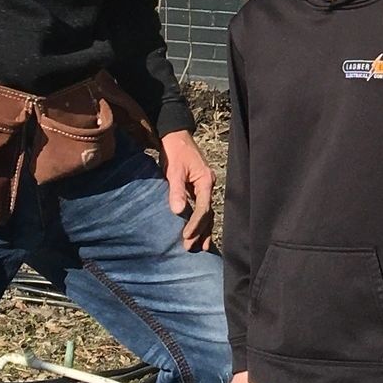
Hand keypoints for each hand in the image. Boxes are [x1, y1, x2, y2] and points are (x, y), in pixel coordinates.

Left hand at [161, 127, 213, 249]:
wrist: (175, 135)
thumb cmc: (175, 151)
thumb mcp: (174, 170)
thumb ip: (176, 190)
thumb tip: (178, 212)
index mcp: (205, 180)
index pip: (203, 208)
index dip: (196, 224)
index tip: (187, 237)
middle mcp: (208, 184)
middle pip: (208, 213)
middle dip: (200, 231)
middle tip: (190, 247)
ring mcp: (204, 186)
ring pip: (207, 212)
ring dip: (203, 229)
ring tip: (200, 246)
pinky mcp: (198, 186)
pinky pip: (201, 206)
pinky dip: (200, 220)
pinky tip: (197, 230)